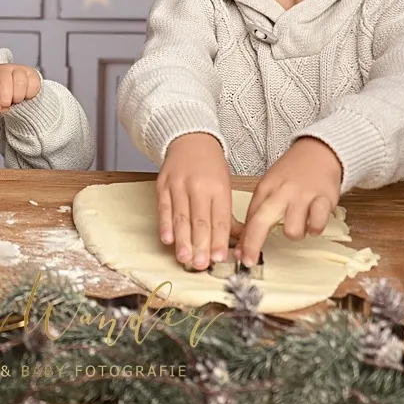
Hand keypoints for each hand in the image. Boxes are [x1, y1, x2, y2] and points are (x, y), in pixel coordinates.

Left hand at [0, 64, 41, 116]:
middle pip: (4, 82)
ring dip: (17, 98)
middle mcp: (4, 69)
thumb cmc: (1, 95)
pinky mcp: (33, 74)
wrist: (17, 90)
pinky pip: (33, 86)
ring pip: (20, 83)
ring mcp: (20, 70)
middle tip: (4, 108)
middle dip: (4, 99)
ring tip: (15, 101)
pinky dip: (29, 95)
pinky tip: (25, 97)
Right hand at [156, 133, 239, 270]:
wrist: (190, 139)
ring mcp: (179, 185)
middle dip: (200, 245)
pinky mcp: (162, 185)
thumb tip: (240, 242)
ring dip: (182, 240)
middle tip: (201, 264)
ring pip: (181, 217)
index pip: (219, 219)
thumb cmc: (210, 167)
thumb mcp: (225, 186)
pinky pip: (164, 207)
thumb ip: (228, 216)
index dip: (219, 240)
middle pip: (200, 220)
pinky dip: (165, 224)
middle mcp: (198, 186)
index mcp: (218, 188)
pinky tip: (167, 239)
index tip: (219, 258)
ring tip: (185, 258)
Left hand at [236, 137, 342, 266]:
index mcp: (265, 188)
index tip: (238, 256)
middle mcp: (281, 192)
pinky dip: (315, 227)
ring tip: (300, 222)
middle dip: (253, 244)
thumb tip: (245, 242)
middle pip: (261, 221)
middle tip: (249, 261)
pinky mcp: (324, 198)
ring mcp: (302, 195)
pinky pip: (317, 224)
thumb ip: (259, 211)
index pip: (250, 217)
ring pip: (292, 230)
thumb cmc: (292, 174)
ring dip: (296, 233)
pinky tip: (314, 220)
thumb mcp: (270, 186)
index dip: (243, 240)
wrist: (320, 152)